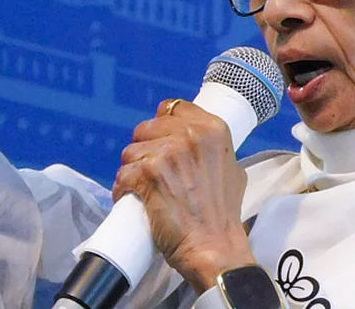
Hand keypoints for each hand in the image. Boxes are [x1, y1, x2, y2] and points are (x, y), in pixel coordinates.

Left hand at [113, 100, 256, 293]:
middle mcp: (190, 136)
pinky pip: (122, 175)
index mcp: (212, 129)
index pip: (172, 108)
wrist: (214, 247)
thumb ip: (212, 148)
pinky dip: (122, 188)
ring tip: (142, 188)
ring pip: (131, 152)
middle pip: (146, 128)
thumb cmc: (223, 215)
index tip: (159, 140)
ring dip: (132, 170)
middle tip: (150, 171)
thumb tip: (192, 141)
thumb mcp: (231, 169)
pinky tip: (131, 198)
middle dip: (144, 148)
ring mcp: (167, 154)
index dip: (161, 125)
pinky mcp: (147, 174)